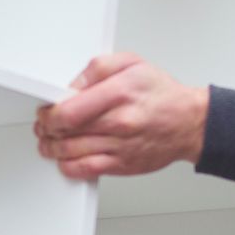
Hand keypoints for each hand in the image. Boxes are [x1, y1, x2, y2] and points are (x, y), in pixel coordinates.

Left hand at [35, 54, 208, 180]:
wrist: (190, 123)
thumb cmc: (162, 94)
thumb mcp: (132, 63)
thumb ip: (98, 68)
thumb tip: (72, 84)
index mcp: (119, 93)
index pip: (69, 110)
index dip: (49, 112)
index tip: (46, 110)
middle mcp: (119, 122)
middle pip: (65, 131)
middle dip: (46, 129)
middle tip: (44, 125)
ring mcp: (120, 146)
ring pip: (71, 152)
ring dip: (52, 148)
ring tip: (48, 142)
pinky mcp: (123, 165)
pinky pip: (86, 170)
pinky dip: (68, 166)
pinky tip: (64, 159)